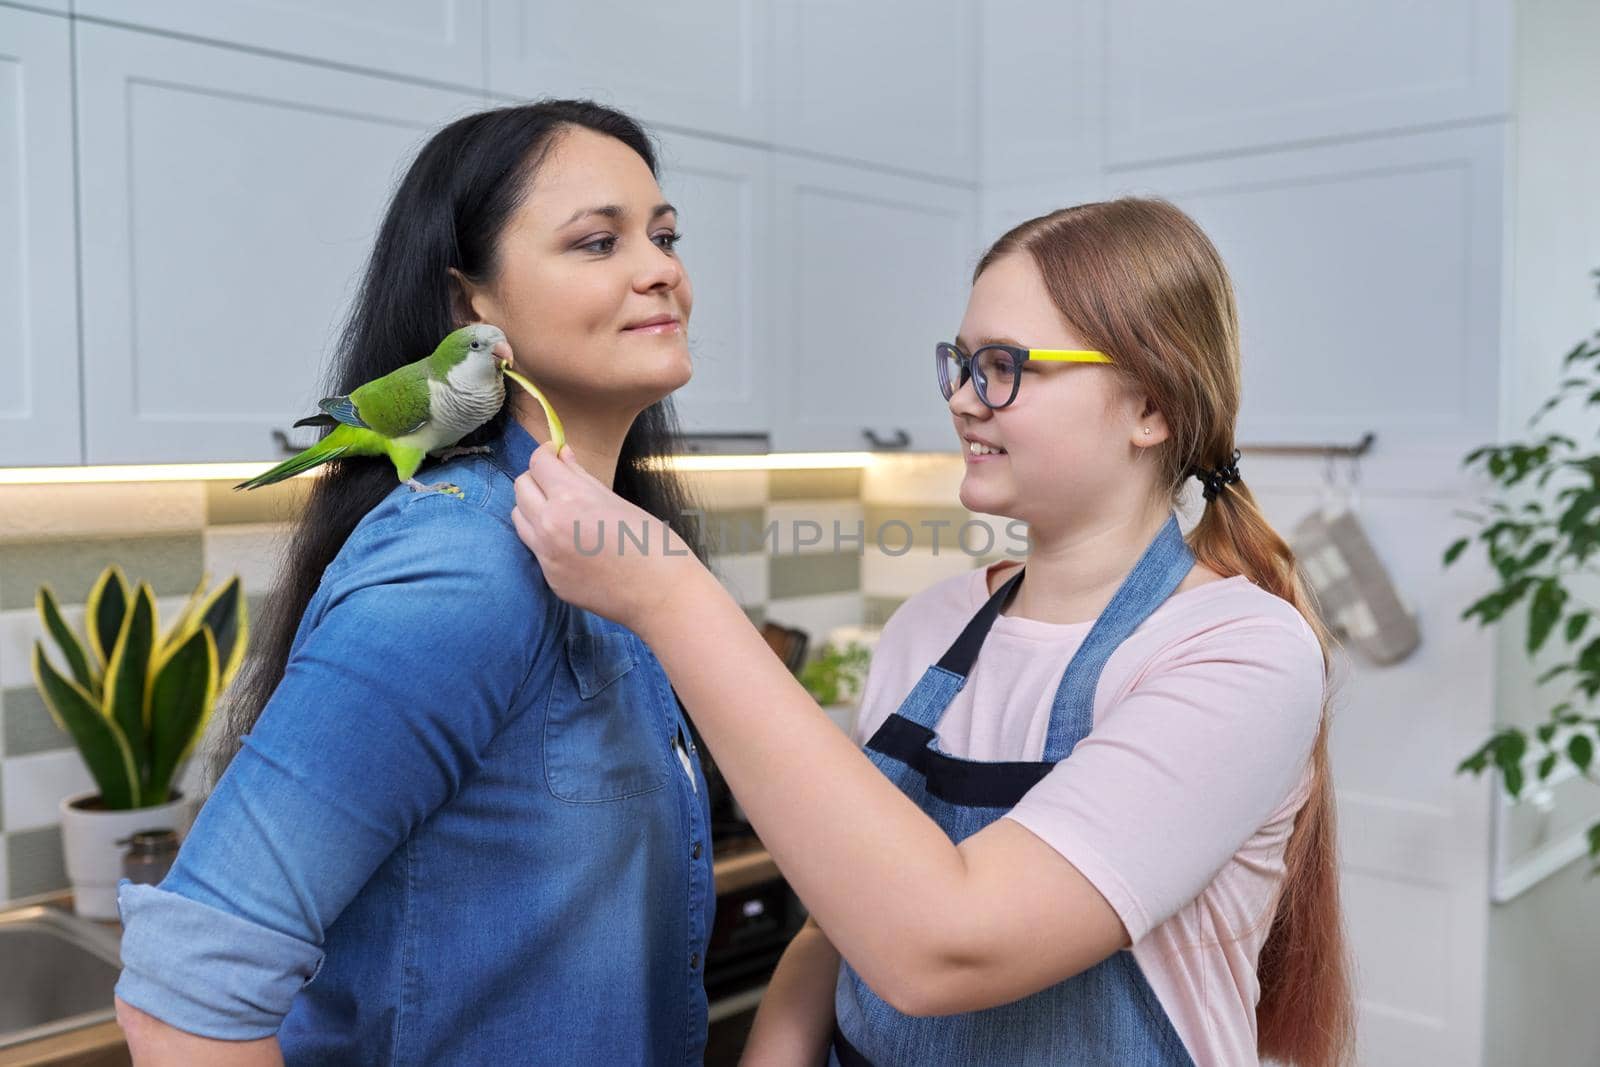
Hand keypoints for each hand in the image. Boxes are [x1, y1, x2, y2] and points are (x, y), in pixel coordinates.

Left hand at [511, 445, 702, 632]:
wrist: (663, 595)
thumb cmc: (653, 545)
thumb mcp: (617, 501)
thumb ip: (582, 478)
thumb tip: (562, 456)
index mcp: (570, 500)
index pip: (537, 463)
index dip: (547, 453)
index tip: (556, 453)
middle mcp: (549, 527)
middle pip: (521, 487)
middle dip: (538, 478)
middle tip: (560, 481)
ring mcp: (547, 557)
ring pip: (520, 518)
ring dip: (535, 508)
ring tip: (563, 511)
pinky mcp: (551, 579)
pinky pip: (536, 549)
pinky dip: (548, 539)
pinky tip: (576, 543)